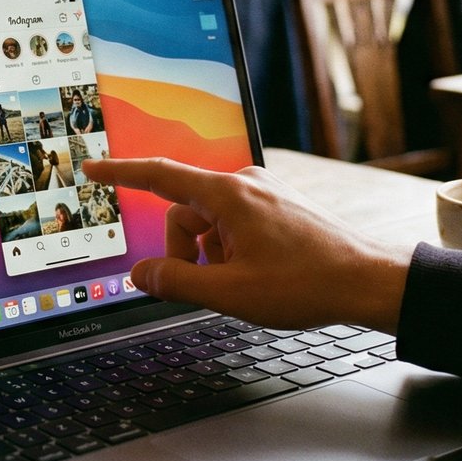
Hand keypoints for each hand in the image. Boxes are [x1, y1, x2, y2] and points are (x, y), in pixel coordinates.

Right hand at [82, 158, 411, 333]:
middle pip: (185, 213)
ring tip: (243, 285)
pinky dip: (232, 251)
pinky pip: (236, 224)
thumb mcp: (230, 293)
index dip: (120, 173)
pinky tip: (258, 276)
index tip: (93, 167)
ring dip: (212, 256)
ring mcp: (265, 192)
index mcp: (229, 195)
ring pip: (211, 223)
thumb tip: (140, 274)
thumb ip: (176, 282)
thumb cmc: (306, 284)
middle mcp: (246, 183)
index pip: (160, 176)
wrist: (369, 281)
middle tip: (206, 288)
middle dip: (185, 252)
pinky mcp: (279, 206)